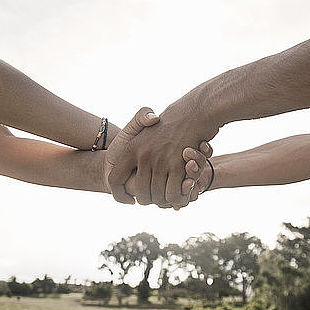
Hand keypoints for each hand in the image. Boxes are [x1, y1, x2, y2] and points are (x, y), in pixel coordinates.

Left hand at [108, 92, 217, 207]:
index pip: (114, 180)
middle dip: (148, 199)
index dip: (119, 194)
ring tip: (167, 198)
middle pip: (140, 193)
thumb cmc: (170, 121)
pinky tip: (179, 193)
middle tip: (154, 198)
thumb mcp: (144, 123)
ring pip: (158, 196)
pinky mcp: (178, 165)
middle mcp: (143, 155)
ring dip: (164, 200)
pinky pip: (173, 193)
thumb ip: (131, 139)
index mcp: (131, 148)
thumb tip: (128, 164)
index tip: (128, 200)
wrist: (195, 110)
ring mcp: (161, 160)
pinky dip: (176, 197)